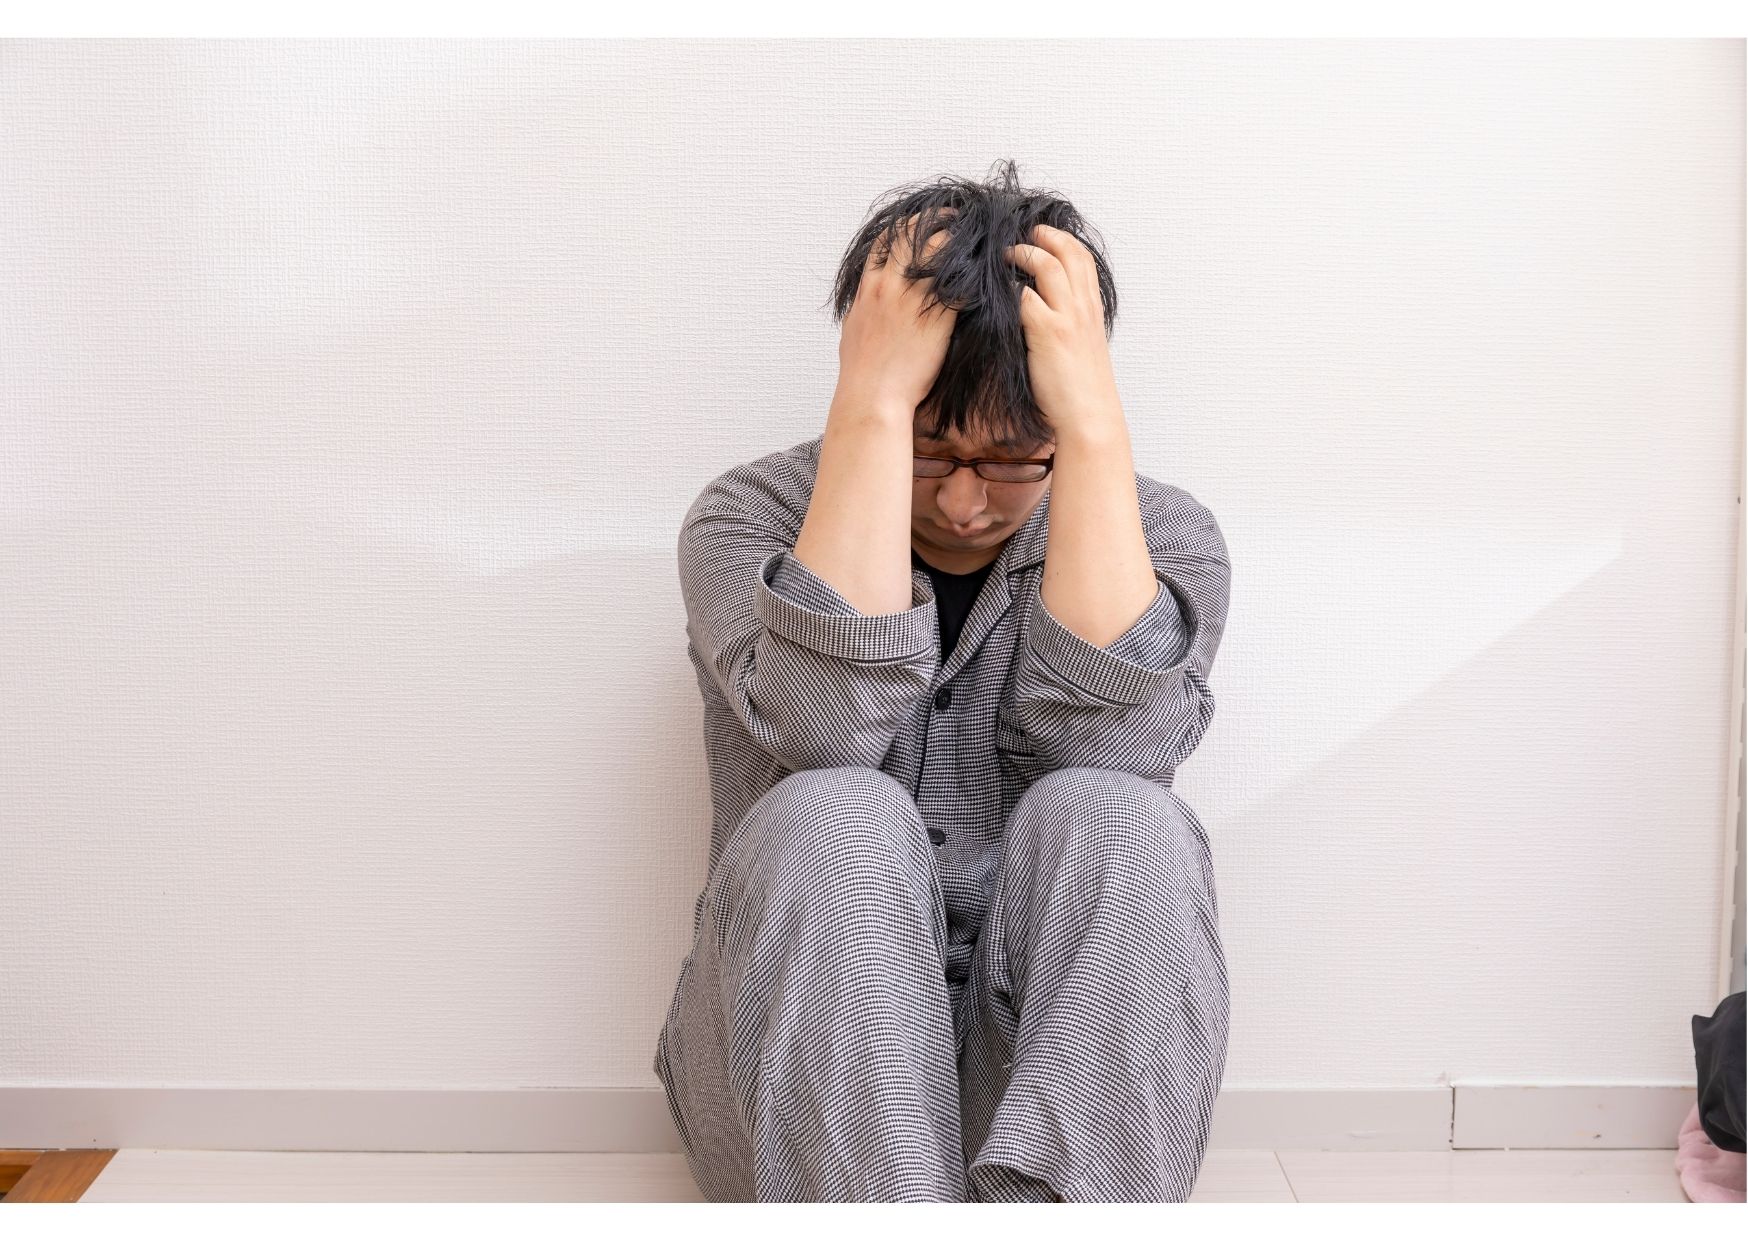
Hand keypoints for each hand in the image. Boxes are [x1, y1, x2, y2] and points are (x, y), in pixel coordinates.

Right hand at [836, 210, 957, 413]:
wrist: (873, 395)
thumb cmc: (862, 371)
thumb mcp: (854, 329)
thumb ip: (862, 307)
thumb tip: (864, 300)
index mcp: (869, 288)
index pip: (885, 241)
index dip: (905, 225)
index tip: (921, 220)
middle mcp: (889, 286)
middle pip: (912, 235)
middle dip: (935, 220)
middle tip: (955, 217)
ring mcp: (913, 300)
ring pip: (939, 251)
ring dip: (958, 240)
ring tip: (976, 238)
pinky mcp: (938, 317)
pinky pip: (961, 284)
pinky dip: (974, 275)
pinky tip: (986, 274)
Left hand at [1006, 223, 1122, 434]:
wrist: (1088, 415)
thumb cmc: (1081, 388)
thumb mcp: (1082, 345)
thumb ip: (1069, 321)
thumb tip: (1042, 307)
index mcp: (1093, 308)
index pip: (1083, 258)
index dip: (1062, 239)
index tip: (1042, 234)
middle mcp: (1083, 306)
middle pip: (1067, 252)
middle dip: (1043, 235)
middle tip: (1021, 233)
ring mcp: (1067, 317)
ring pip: (1047, 265)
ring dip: (1022, 254)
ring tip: (1004, 255)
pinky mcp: (1047, 332)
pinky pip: (1025, 297)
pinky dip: (1009, 290)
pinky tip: (996, 293)